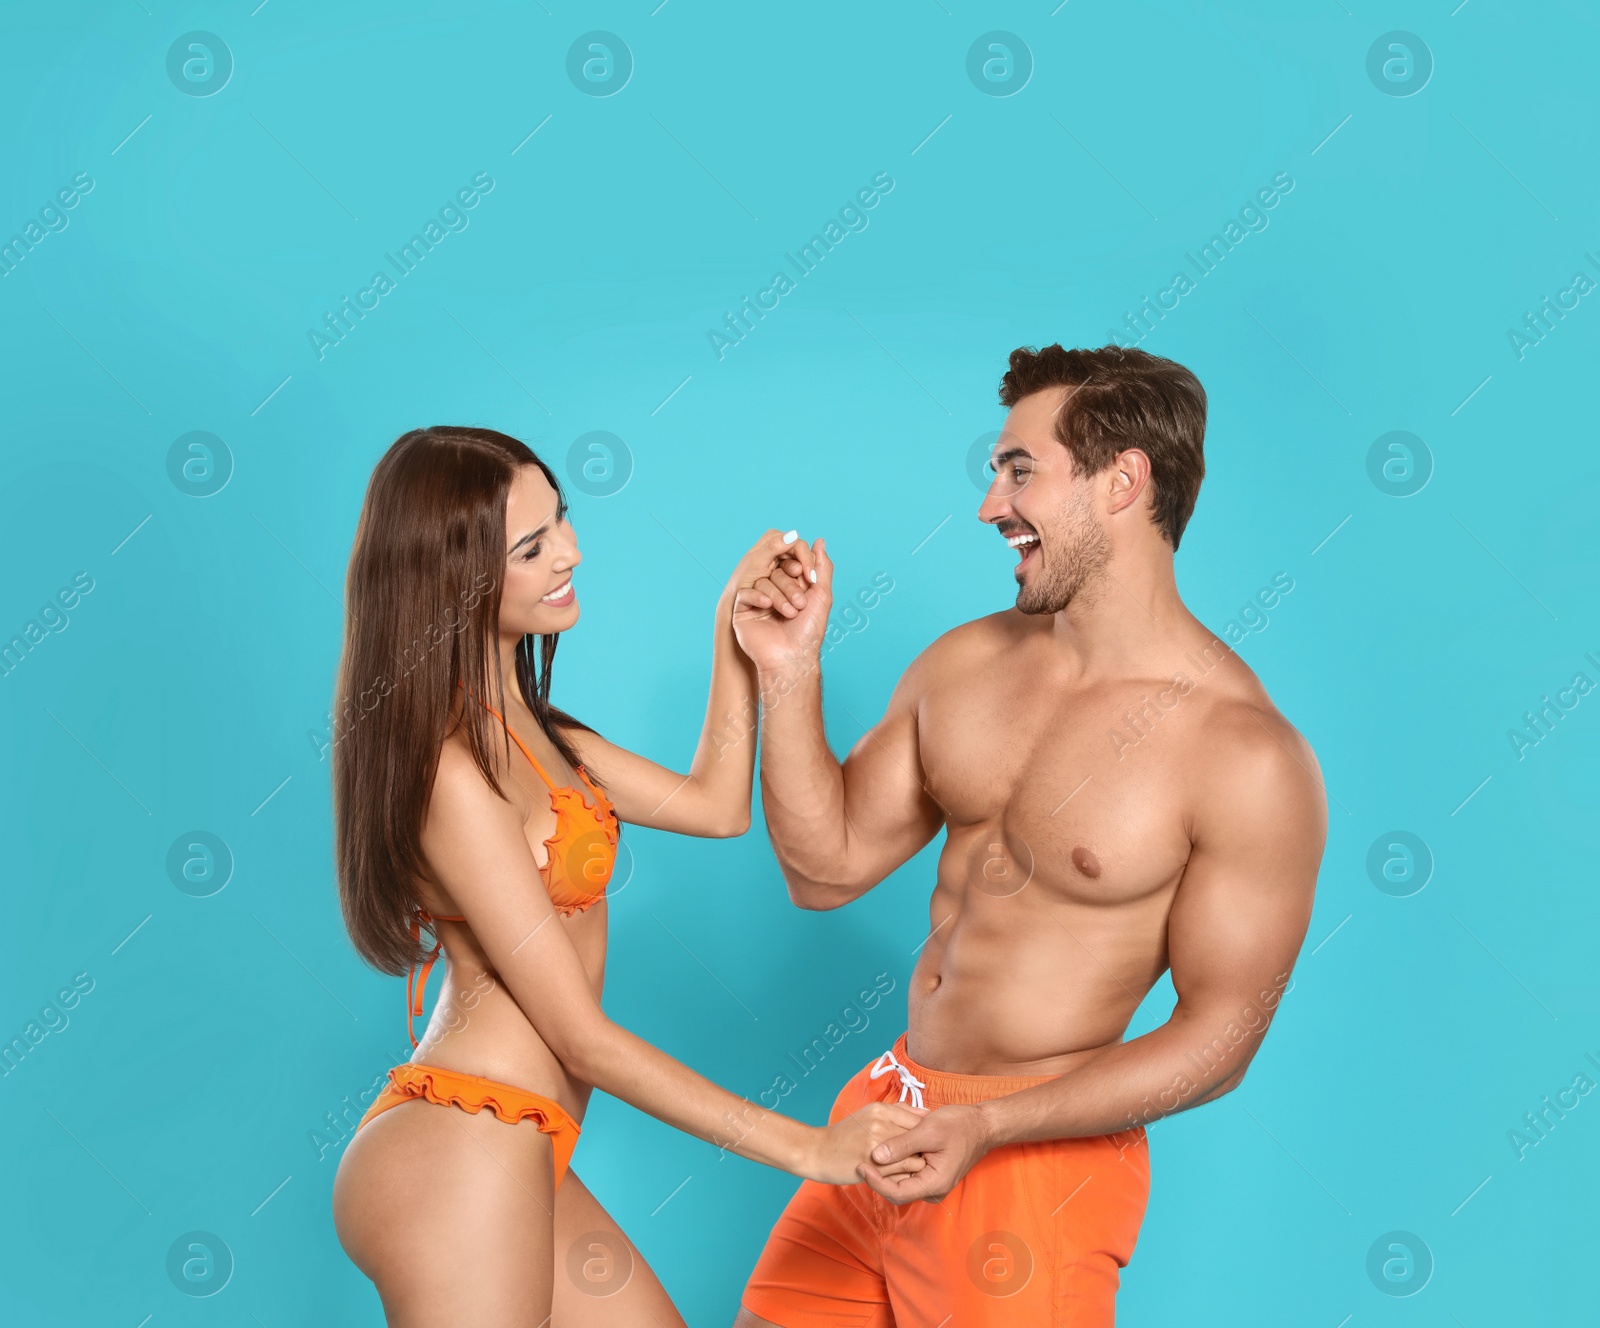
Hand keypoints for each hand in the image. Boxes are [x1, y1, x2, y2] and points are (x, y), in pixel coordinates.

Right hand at [732, 534, 834, 674]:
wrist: (792, 658)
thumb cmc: (809, 631)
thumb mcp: (822, 595)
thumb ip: (822, 566)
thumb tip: (820, 540)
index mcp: (792, 585)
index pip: (791, 562)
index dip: (800, 565)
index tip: (808, 578)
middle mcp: (774, 591)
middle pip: (776, 570)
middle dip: (791, 586)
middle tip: (801, 604)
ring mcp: (757, 600)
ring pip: (762, 581)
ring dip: (779, 596)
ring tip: (790, 613)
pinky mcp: (743, 611)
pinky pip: (745, 593)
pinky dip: (758, 597)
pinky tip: (767, 607)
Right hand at [804, 1100, 927, 1184]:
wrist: (818, 1151)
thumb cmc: (847, 1134)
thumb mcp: (869, 1114)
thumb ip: (898, 1111)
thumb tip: (927, 1114)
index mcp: (880, 1109)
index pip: (919, 1120)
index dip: (925, 1134)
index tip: (924, 1143)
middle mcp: (880, 1124)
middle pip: (919, 1139)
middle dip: (923, 1150)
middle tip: (919, 1158)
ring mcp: (877, 1146)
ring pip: (915, 1158)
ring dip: (916, 1165)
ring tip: (909, 1168)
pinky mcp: (874, 1166)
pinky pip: (903, 1173)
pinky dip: (906, 1176)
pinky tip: (899, 1176)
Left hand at [855, 1103, 992, 1203]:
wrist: (982, 1124)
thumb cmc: (959, 1126)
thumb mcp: (928, 1130)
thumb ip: (902, 1145)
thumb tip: (875, 1156)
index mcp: (935, 1183)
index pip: (897, 1193)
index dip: (876, 1181)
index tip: (860, 1165)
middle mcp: (933, 1189)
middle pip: (897, 1190)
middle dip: (878, 1176)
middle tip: (860, 1158)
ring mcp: (932, 1183)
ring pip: (902, 1183)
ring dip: (886, 1170)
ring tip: (869, 1153)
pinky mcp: (931, 1174)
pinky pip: (909, 1174)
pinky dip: (896, 1164)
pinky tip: (887, 1149)